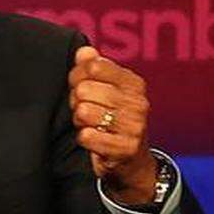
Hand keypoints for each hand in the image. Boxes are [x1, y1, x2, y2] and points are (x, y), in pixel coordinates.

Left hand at [68, 46, 157, 204]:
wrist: (131, 161)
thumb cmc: (113, 120)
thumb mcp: (107, 90)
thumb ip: (94, 67)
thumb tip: (83, 51)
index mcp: (133, 83)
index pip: (93, 66)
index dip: (77, 76)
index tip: (80, 86)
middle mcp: (137, 103)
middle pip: (84, 89)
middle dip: (76, 101)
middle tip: (84, 109)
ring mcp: (134, 126)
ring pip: (84, 112)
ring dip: (79, 121)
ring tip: (90, 124)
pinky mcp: (124, 149)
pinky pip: (86, 136)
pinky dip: (84, 138)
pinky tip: (93, 139)